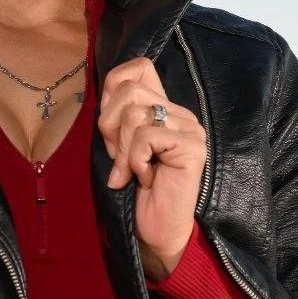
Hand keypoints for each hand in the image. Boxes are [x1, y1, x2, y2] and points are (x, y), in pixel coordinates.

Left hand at [97, 57, 205, 280]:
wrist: (158, 231)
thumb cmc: (137, 191)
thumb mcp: (120, 146)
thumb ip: (118, 118)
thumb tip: (105, 94)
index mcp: (164, 107)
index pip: (139, 67)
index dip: (113, 87)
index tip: (109, 125)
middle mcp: (181, 112)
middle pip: (130, 90)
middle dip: (110, 126)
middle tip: (119, 157)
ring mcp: (189, 128)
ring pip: (135, 114)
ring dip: (122, 150)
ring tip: (132, 171)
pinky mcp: (191, 147)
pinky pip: (145, 138)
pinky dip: (135, 162)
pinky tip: (146, 179)